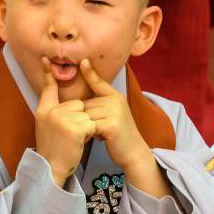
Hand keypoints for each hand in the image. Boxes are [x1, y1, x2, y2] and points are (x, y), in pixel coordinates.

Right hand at [35, 57, 94, 186]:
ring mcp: (62, 120)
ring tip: (75, 140)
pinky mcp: (75, 128)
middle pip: (77, 103)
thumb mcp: (46, 127)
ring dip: (86, 126)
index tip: (46, 59)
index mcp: (43, 110)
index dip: (48, 74)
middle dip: (81, 118)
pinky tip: (81, 142)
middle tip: (71, 135)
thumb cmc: (53, 149)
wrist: (52, 169)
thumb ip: (53, 110)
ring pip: (85, 113)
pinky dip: (91, 133)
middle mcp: (50, 112)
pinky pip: (90, 123)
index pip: (48, 88)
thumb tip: (68, 102)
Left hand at [80, 60, 168, 196]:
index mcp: (115, 96)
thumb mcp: (111, 115)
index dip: (89, 72)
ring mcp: (114, 112)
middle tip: (93, 130)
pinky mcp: (111, 125)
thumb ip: (99, 106)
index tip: (82, 61)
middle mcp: (115, 100)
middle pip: (85, 104)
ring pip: (85, 115)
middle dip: (83, 119)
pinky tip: (94, 139)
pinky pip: (89, 126)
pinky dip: (87, 133)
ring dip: (84, 127)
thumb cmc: (117, 135)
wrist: (133, 152)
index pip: (98, 82)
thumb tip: (80, 103)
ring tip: (95, 135)